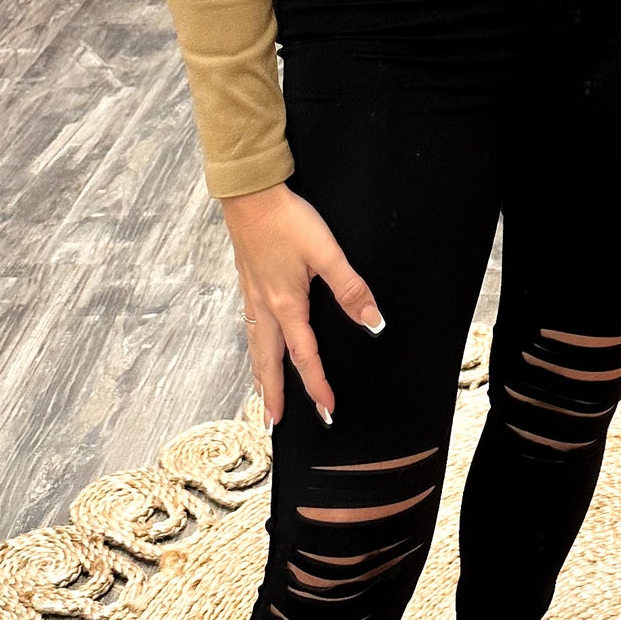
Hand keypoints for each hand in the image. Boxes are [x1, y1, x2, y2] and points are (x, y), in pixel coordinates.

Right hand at [220, 181, 383, 430]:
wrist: (250, 194)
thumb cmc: (286, 221)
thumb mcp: (326, 252)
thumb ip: (350, 288)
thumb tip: (373, 322)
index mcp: (287, 305)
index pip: (305, 356)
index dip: (317, 384)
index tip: (327, 410)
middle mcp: (266, 307)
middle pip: (270, 361)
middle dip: (272, 395)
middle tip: (273, 424)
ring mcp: (253, 296)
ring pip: (255, 347)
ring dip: (259, 375)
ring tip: (260, 396)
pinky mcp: (248, 283)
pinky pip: (250, 328)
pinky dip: (252, 349)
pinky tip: (256, 346)